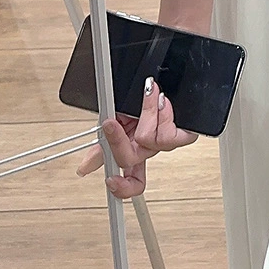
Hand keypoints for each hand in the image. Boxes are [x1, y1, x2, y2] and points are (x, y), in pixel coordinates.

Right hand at [74, 77, 198, 199]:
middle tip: (110, 122)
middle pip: (128, 160)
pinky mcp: (183, 133)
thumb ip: (101, 145)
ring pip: (148, 142)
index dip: (122, 188)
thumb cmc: (138, 101)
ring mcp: (164, 141)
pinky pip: (170, 134)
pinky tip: (161, 102)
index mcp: (131, 149)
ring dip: (146, 114)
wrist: (162, 80)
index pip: (130, 180)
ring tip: (147, 94)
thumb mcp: (114, 118)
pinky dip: (163, 115)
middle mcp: (148, 148)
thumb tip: (84, 167)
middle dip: (115, 139)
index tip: (110, 180)